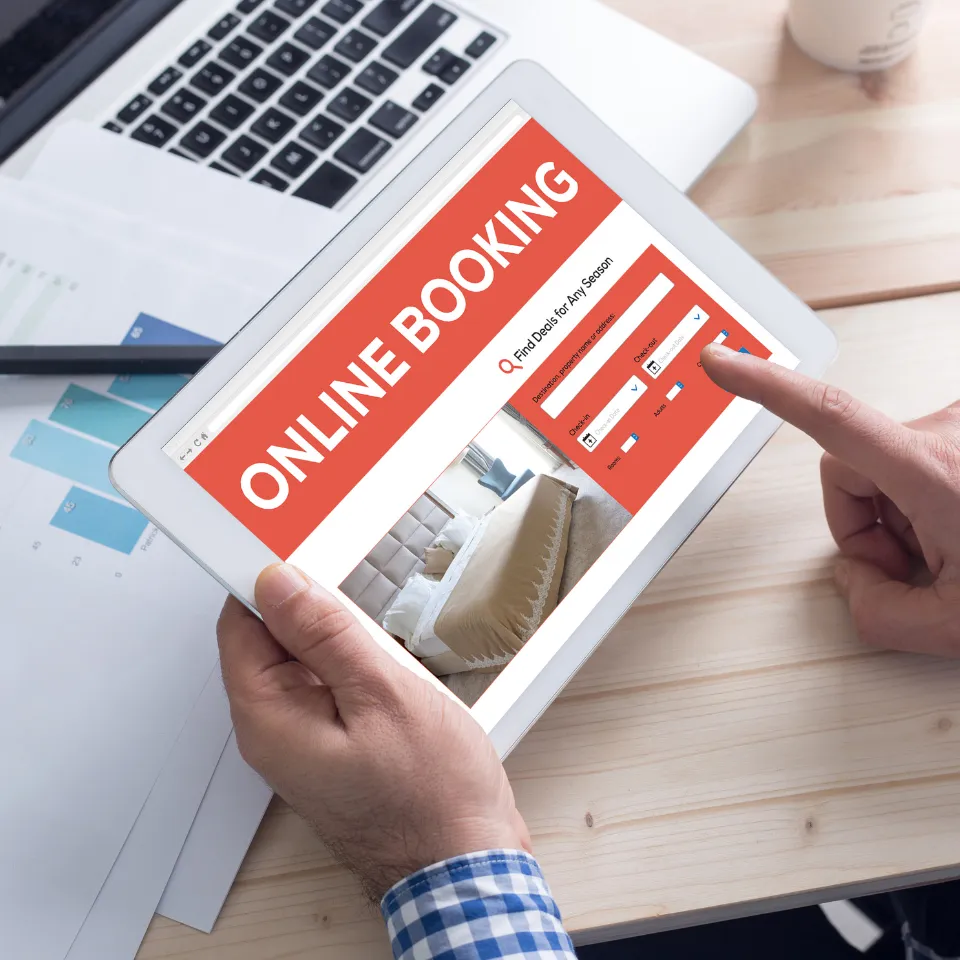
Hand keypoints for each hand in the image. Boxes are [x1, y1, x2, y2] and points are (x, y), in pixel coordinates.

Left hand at [217, 564, 531, 899]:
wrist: (463, 861)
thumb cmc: (431, 797)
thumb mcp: (383, 695)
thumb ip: (326, 634)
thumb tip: (279, 585)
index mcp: (271, 719)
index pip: (239, 625)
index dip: (265, 581)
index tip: (297, 551)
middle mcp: (275, 732)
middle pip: (269, 640)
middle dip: (308, 609)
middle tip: (356, 603)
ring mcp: (303, 742)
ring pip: (302, 661)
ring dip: (336, 638)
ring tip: (379, 645)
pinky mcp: (330, 746)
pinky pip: (325, 687)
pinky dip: (349, 666)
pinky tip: (385, 669)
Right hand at [701, 343, 959, 657]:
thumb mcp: (956, 627)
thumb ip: (875, 615)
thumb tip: (854, 583)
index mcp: (935, 471)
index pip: (826, 416)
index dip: (764, 387)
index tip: (722, 363)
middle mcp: (949, 433)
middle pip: (847, 467)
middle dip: (864, 525)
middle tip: (915, 569)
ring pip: (884, 467)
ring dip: (903, 517)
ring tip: (954, 553)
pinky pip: (917, 461)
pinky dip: (929, 503)